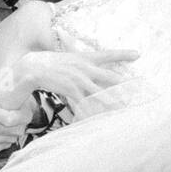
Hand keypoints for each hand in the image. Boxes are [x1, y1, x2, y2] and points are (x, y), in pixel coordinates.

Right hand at [0, 50, 139, 106]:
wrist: (32, 67)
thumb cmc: (51, 63)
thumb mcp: (69, 58)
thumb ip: (82, 63)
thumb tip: (91, 69)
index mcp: (85, 58)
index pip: (108, 55)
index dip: (123, 54)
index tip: (138, 53)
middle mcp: (85, 68)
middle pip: (110, 77)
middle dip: (124, 85)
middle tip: (138, 91)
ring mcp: (79, 80)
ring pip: (100, 93)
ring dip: (112, 103)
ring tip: (124, 109)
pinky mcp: (71, 90)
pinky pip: (84, 103)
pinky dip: (90, 111)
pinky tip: (97, 118)